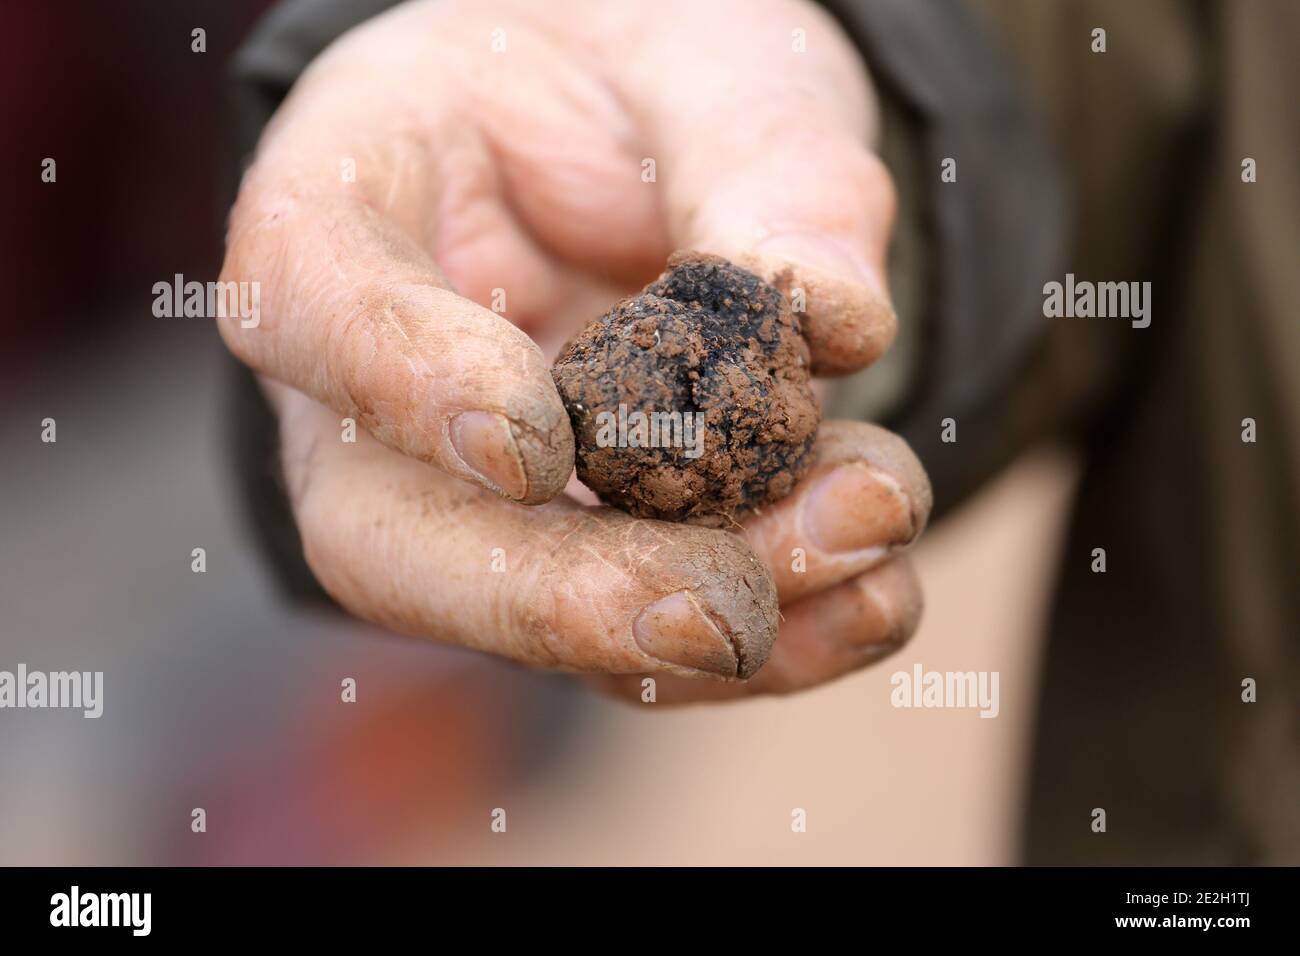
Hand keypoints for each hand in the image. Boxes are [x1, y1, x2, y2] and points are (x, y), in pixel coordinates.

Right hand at [219, 0, 928, 701]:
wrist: (671, 137)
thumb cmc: (650, 71)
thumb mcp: (711, 63)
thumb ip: (761, 168)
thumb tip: (835, 323)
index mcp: (354, 198)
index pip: (311, 301)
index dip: (400, 386)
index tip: (533, 446)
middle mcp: (380, 381)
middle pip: (390, 537)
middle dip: (559, 593)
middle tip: (716, 608)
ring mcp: (476, 489)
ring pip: (532, 613)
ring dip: (702, 624)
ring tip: (865, 543)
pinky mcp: (584, 550)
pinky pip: (645, 636)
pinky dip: (772, 636)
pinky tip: (873, 598)